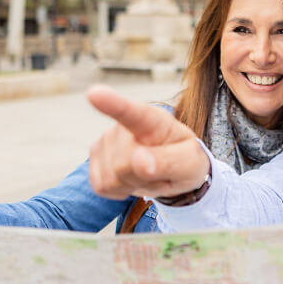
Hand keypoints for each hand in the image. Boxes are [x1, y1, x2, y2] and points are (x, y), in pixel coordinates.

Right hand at [86, 85, 209, 199]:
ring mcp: (105, 139)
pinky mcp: (94, 157)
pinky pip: (102, 186)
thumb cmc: (184, 159)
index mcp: (153, 119)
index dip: (111, 103)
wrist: (175, 165)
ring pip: (111, 179)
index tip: (94, 93)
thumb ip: (167, 162)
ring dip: (133, 184)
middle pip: (122, 165)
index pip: (131, 111)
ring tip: (148, 172)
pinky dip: (120, 190)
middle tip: (161, 171)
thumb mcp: (189, 163)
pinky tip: (133, 178)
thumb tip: (139, 162)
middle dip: (142, 178)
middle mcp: (123, 125)